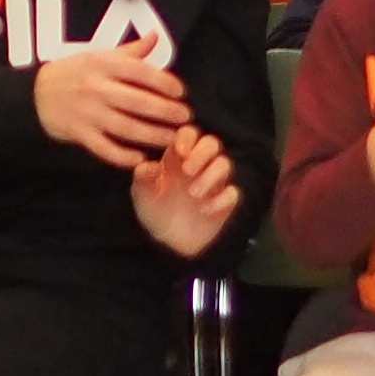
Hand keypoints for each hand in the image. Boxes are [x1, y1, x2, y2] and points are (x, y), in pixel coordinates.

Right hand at [30, 42, 191, 169]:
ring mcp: (87, 113)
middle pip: (137, 102)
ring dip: (152, 135)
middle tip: (185, 118)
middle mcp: (96, 88)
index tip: (181, 92)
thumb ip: (130, 51)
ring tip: (171, 138)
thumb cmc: (74, 72)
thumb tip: (155, 38)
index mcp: (103, 64)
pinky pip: (104, 148)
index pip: (140, 72)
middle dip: (165, 112)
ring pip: (125, 127)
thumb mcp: (99, 55)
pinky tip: (140, 158)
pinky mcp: (79, 134)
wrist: (36, 94)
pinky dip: (123, 156)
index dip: (164, 82)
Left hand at [132, 124, 241, 257]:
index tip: (180, 152)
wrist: (167, 241)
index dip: (187, 138)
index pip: (189, 134)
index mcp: (178, 157)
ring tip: (193, 194)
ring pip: (224, 165)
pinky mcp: (223, 203)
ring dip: (211, 176)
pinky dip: (221, 200)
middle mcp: (199, 165)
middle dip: (202, 153)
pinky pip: (232, 194)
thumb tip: (148, 166)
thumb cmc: (154, 209)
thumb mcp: (142, 194)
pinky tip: (205, 210)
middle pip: (211, 143)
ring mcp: (213, 183)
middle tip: (187, 171)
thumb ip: (143, 178)